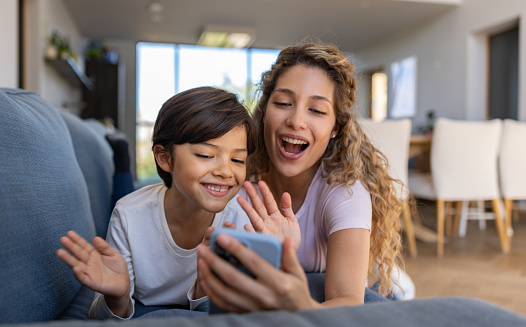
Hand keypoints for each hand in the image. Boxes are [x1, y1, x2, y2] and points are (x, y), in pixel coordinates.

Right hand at [56, 230, 130, 314]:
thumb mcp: (113, 254)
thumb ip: (104, 247)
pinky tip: (75, 268)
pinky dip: (79, 274)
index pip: (84, 246)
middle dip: (70, 246)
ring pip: (76, 265)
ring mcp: (89, 273)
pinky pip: (83, 278)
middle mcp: (89, 263)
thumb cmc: (118, 268)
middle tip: (62, 239)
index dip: (77, 240)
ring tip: (60, 252)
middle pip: (78, 253)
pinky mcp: (91, 282)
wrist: (123, 283)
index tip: (69, 233)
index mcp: (94, 255)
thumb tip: (95, 238)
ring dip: (68, 259)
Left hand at [197, 234, 319, 312]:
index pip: (253, 262)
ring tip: (201, 262)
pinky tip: (205, 280)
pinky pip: (224, 304)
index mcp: (278, 283)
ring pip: (225, 292)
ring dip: (209, 276)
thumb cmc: (297, 292)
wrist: (297, 318)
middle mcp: (264, 296)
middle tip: (202, 249)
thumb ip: (290, 256)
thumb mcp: (298, 274)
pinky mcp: (246, 313)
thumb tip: (285, 240)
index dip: (236, 248)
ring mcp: (253, 307)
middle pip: (233, 277)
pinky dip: (212, 292)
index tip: (222, 236)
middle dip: (215, 262)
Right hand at [238, 181, 300, 251]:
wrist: (291, 254)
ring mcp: (264, 231)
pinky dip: (251, 232)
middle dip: (252, 195)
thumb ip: (287, 208)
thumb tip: (286, 193)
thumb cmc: (291, 238)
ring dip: (247, 209)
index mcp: (275, 215)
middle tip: (246, 184)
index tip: (261, 182)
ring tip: (239, 199)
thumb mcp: (292, 220)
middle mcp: (267, 221)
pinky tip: (246, 226)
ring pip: (254, 218)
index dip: (265, 192)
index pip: (269, 201)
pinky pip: (256, 236)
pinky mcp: (264, 241)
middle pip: (258, 206)